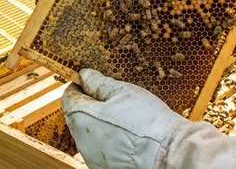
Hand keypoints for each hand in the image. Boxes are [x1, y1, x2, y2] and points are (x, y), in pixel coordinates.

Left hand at [62, 69, 187, 168]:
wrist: (167, 154)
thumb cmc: (145, 120)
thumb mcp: (122, 91)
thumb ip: (98, 82)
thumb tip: (84, 75)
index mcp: (81, 117)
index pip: (69, 97)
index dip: (80, 86)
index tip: (93, 81)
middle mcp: (81, 140)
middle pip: (77, 116)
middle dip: (91, 105)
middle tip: (113, 98)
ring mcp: (92, 156)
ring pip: (89, 133)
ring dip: (99, 123)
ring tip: (124, 116)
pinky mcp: (104, 167)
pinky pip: (101, 148)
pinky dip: (109, 139)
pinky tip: (127, 135)